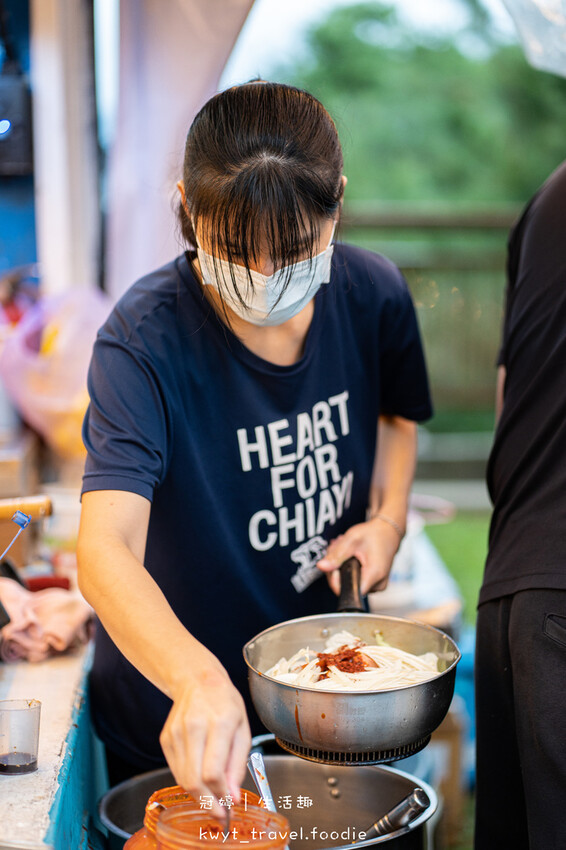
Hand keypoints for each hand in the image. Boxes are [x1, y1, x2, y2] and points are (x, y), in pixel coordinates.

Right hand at [159, 662, 251, 817]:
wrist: (197, 679)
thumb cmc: (225, 702)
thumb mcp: (242, 728)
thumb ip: (238, 764)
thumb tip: (233, 796)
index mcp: (219, 722)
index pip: (214, 772)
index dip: (220, 795)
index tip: (228, 807)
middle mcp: (194, 727)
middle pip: (194, 780)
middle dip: (207, 803)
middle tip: (219, 814)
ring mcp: (176, 733)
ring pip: (183, 779)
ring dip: (198, 795)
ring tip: (212, 797)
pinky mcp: (165, 738)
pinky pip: (176, 770)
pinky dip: (188, 781)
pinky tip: (200, 777)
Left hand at [317, 516, 402, 594]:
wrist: (388, 532)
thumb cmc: (374, 534)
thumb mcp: (352, 539)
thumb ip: (337, 555)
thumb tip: (321, 567)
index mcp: (374, 575)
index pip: (348, 590)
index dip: (336, 579)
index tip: (334, 564)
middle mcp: (377, 585)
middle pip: (346, 586)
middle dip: (337, 569)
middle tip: (338, 549)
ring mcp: (376, 586)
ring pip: (349, 583)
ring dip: (342, 567)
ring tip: (345, 550)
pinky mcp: (374, 584)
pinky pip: (356, 580)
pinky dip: (349, 568)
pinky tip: (350, 555)